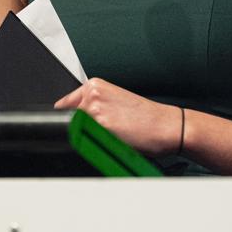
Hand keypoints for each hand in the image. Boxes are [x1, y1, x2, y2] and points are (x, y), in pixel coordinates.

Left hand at [55, 78, 180, 155]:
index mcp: (95, 85)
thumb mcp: (115, 101)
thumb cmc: (146, 117)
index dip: (70, 120)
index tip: (76, 127)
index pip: (64, 104)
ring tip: (113, 137)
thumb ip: (93, 105)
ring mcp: (94, 109)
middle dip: (80, 131)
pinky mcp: (100, 127)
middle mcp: (92, 94)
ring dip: (89, 140)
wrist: (166, 125)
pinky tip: (115, 142)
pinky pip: (86, 142)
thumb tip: (72, 117)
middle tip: (105, 134)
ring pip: (76, 132)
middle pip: (68, 120)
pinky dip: (96, 147)